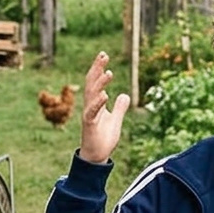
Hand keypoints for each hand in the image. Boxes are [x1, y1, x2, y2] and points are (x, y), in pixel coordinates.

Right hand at [80, 50, 129, 165]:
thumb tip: (124, 95)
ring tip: (108, 73)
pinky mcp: (90, 125)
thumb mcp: (115, 120)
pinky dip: (98, 103)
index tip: (104, 55)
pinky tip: (105, 95)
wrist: (96, 157)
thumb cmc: (103, 139)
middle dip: (97, 68)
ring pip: (92, 95)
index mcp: (95, 104)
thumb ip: (119, 108)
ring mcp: (89, 115)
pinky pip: (92, 112)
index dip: (99, 68)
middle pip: (91, 83)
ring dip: (99, 83)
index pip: (95, 82)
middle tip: (103, 55)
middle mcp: (90, 106)